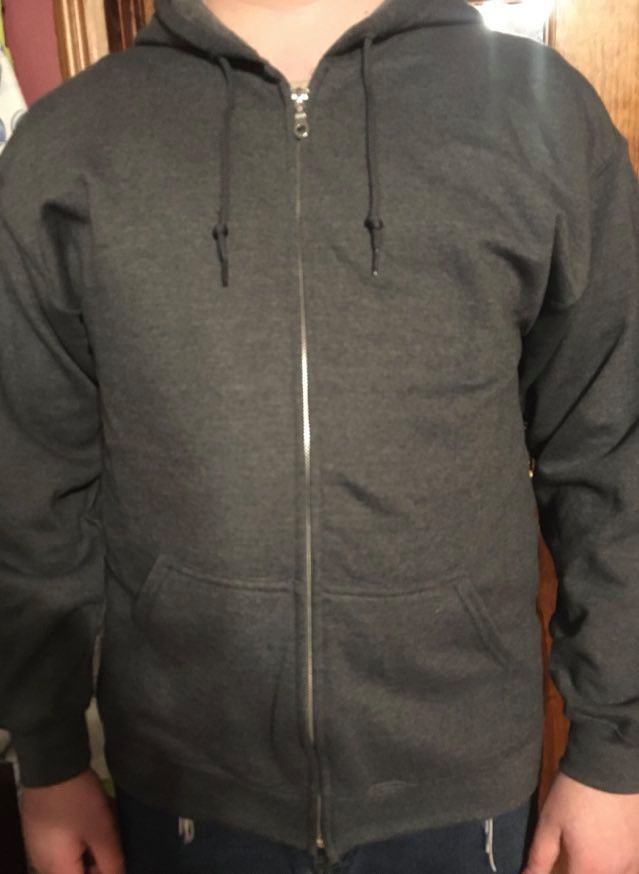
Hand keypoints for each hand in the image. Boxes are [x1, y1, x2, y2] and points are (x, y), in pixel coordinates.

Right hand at [19, 767, 124, 873]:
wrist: (51, 764)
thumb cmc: (78, 801)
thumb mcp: (102, 831)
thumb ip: (111, 862)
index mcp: (58, 870)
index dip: (105, 870)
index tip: (116, 853)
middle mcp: (44, 864)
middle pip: (78, 869)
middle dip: (100, 855)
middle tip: (114, 833)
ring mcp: (40, 846)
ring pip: (74, 853)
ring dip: (92, 841)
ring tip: (109, 815)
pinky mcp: (40, 829)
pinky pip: (64, 839)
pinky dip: (82, 830)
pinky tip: (96, 810)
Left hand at [523, 771, 638, 873]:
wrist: (609, 764)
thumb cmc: (573, 793)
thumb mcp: (549, 823)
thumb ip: (539, 857)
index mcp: (589, 869)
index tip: (560, 865)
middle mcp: (616, 871)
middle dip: (581, 871)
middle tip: (572, 861)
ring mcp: (634, 860)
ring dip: (600, 870)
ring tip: (588, 860)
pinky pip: (632, 868)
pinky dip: (619, 867)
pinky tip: (608, 853)